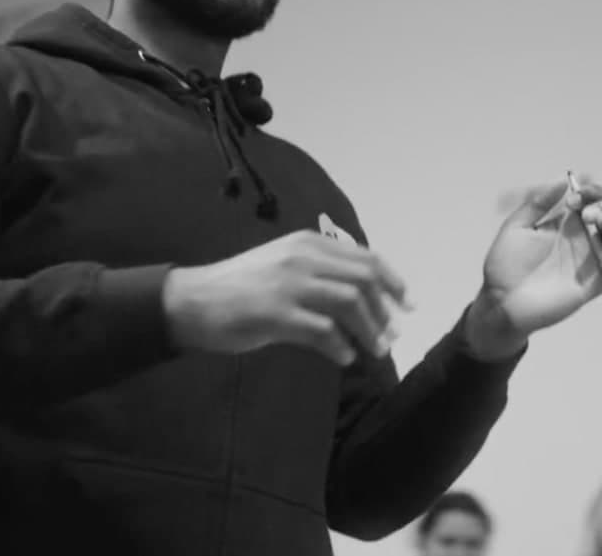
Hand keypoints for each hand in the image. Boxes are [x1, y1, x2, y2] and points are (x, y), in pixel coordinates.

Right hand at [162, 231, 408, 365]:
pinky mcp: (276, 313)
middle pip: (364, 279)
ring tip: (374, 350)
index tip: (409, 304)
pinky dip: (340, 346)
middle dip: (385, 310)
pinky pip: (323, 330)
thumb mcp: (286, 266)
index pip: (367, 258)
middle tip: (393, 335)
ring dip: (369, 330)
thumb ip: (322, 275)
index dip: (394, 282)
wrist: (191, 301)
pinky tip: (343, 357)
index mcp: (310, 244)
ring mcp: (289, 284)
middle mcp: (304, 257)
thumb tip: (365, 301)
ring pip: (349, 302)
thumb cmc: (241, 287)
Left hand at [467, 178, 601, 359]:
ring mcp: (594, 260)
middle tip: (589, 214)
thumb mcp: (516, 228)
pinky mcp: (598, 283)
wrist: (502, 303)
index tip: (575, 199)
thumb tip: (562, 182)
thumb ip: (538, 203)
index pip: (596, 199)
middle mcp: (585, 239)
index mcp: (568, 224)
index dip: (593, 192)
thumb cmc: (505, 266)